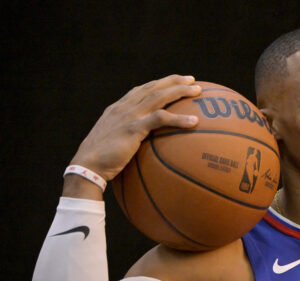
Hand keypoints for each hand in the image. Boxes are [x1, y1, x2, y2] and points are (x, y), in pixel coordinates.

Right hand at [69, 74, 201, 181]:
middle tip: (192, 79)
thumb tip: (141, 147)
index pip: (142, 90)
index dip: (159, 84)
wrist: (87, 166)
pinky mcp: (133, 128)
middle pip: (153, 87)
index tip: (175, 81)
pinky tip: (194, 122)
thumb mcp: (113, 143)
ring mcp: (129, 116)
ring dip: (180, 91)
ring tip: (198, 91)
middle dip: (174, 80)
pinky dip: (179, 119)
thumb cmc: (101, 162)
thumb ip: (127, 138)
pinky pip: (161, 119)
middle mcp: (124, 107)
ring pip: (159, 97)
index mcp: (118, 109)